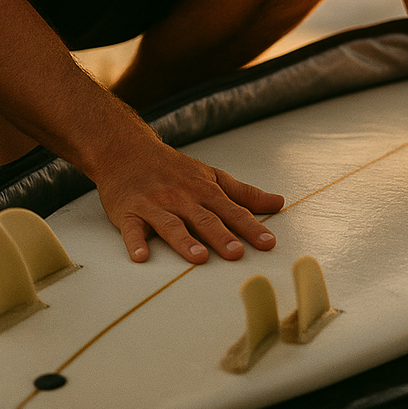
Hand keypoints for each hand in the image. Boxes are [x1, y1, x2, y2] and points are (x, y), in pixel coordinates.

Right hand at [92, 140, 283, 263]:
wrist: (128, 150)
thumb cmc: (174, 169)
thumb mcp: (211, 176)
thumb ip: (244, 193)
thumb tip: (279, 203)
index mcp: (204, 190)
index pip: (232, 211)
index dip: (250, 227)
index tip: (268, 243)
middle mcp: (181, 197)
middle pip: (204, 219)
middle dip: (221, 236)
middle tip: (237, 253)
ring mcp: (154, 205)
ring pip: (171, 225)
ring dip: (185, 241)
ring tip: (199, 258)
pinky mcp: (129, 212)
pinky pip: (132, 229)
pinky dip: (136, 242)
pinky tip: (141, 256)